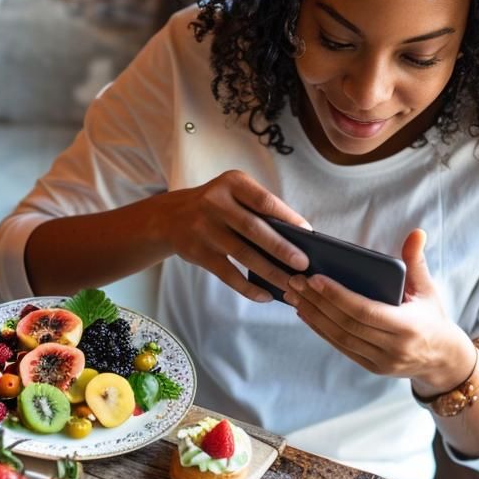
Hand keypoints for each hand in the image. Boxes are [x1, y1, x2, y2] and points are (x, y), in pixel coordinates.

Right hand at [155, 170, 310, 301]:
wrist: (169, 217)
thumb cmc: (216, 206)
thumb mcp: (233, 194)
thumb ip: (258, 209)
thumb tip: (296, 239)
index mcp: (232, 183)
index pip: (264, 201)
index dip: (288, 217)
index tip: (309, 233)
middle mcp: (215, 203)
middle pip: (254, 229)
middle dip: (282, 248)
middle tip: (303, 265)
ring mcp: (204, 228)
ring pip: (243, 254)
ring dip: (270, 271)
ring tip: (290, 284)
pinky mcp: (197, 252)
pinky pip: (228, 274)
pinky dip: (248, 287)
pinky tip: (265, 295)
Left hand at [286, 229, 473, 390]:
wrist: (442, 358)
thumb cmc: (431, 316)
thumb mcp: (428, 289)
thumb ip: (417, 261)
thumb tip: (417, 232)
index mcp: (408, 326)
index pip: (365, 311)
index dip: (338, 296)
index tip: (315, 279)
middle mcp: (393, 348)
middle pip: (346, 324)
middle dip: (318, 302)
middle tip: (295, 281)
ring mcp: (381, 361)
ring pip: (339, 338)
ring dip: (313, 315)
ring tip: (294, 295)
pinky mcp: (371, 367)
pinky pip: (341, 347)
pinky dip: (320, 330)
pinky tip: (305, 313)